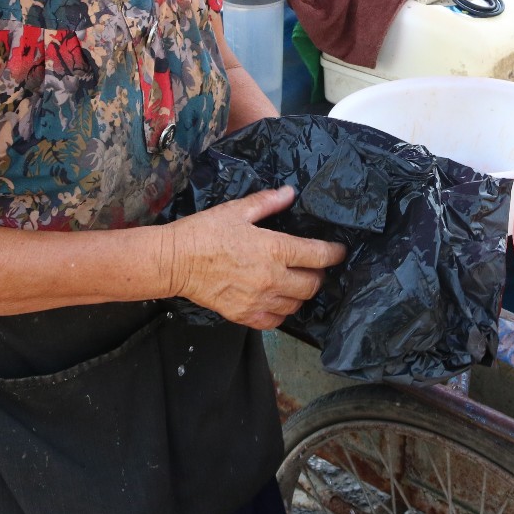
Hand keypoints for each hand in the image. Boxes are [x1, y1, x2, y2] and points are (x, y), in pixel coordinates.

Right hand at [165, 187, 346, 329]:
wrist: (174, 261)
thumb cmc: (204, 232)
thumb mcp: (237, 210)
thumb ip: (268, 202)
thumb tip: (290, 193)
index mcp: (274, 249)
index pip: (318, 255)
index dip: (334, 253)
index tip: (339, 251)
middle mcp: (272, 278)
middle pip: (312, 284)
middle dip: (319, 275)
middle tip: (313, 266)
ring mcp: (259, 300)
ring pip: (296, 304)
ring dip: (301, 293)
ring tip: (295, 282)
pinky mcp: (244, 315)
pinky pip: (275, 321)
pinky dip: (281, 312)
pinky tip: (278, 301)